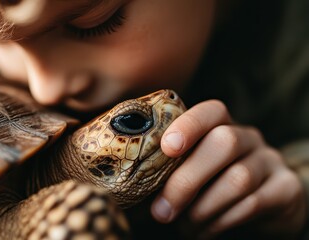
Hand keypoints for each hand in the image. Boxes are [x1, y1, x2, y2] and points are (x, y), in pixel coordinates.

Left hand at [151, 100, 305, 238]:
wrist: (264, 204)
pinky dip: (221, 221)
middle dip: (186, 180)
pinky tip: (204, 231)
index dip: (189, 125)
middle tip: (161, 212)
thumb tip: (130, 185)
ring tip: (183, 227)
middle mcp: (248, 137)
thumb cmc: (213, 183)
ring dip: (202, 208)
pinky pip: (253, 203)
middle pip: (224, 142)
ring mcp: (269, 161)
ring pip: (238, 177)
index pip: (211, 111)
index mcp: (221, 126)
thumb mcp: (192, 170)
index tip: (167, 147)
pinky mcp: (285, 188)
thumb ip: (169, 168)